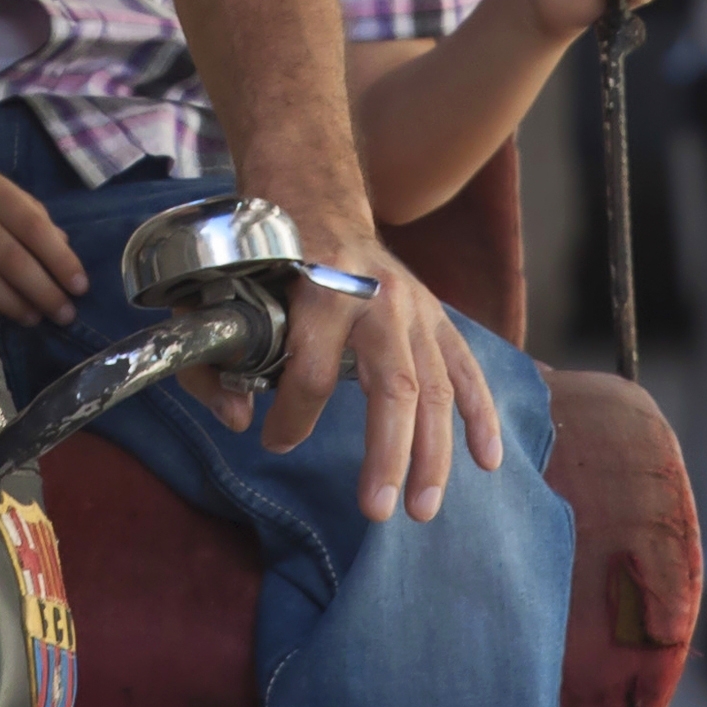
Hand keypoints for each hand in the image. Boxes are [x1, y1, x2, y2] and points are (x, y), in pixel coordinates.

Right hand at [0, 140, 83, 327]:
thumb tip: (63, 246)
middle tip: (65, 314)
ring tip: (37, 319)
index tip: (80, 285)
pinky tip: (1, 314)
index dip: (58, 258)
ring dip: (15, 302)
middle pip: (11, 255)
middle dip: (43, 289)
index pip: (32, 225)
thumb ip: (26, 210)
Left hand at [229, 219, 503, 517]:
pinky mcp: (435, 313)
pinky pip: (465, 369)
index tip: (273, 440)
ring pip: (437, 386)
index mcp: (324, 288)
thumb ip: (218, 361)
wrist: (314, 196)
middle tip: (376, 510)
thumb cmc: (269, 254)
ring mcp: (415, 305)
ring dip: (435, 453)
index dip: (293, 417)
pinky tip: (488, 459)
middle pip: (394, 385)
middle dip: (388, 454)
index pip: (314, 371)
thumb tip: (238, 419)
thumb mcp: (228, 295)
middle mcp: (378, 297)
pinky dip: (482, 414)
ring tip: (423, 508)